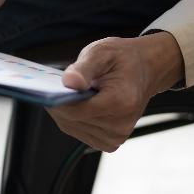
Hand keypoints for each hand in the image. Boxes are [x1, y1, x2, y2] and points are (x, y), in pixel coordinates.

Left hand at [47, 32, 184, 151]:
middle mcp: (121, 124)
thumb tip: (69, 83)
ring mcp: (116, 136)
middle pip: (72, 121)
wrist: (144, 69)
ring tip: (72, 93)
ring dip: (65, 111)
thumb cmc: (122, 59)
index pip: (77, 111)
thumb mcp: (101, 52)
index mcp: (121, 102)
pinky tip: (78, 104)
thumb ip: (83, 68)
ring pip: (72, 127)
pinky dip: (72, 118)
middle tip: (60, 86)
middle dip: (60, 104)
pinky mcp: (110, 141)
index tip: (49, 88)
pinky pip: (79, 132)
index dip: (58, 101)